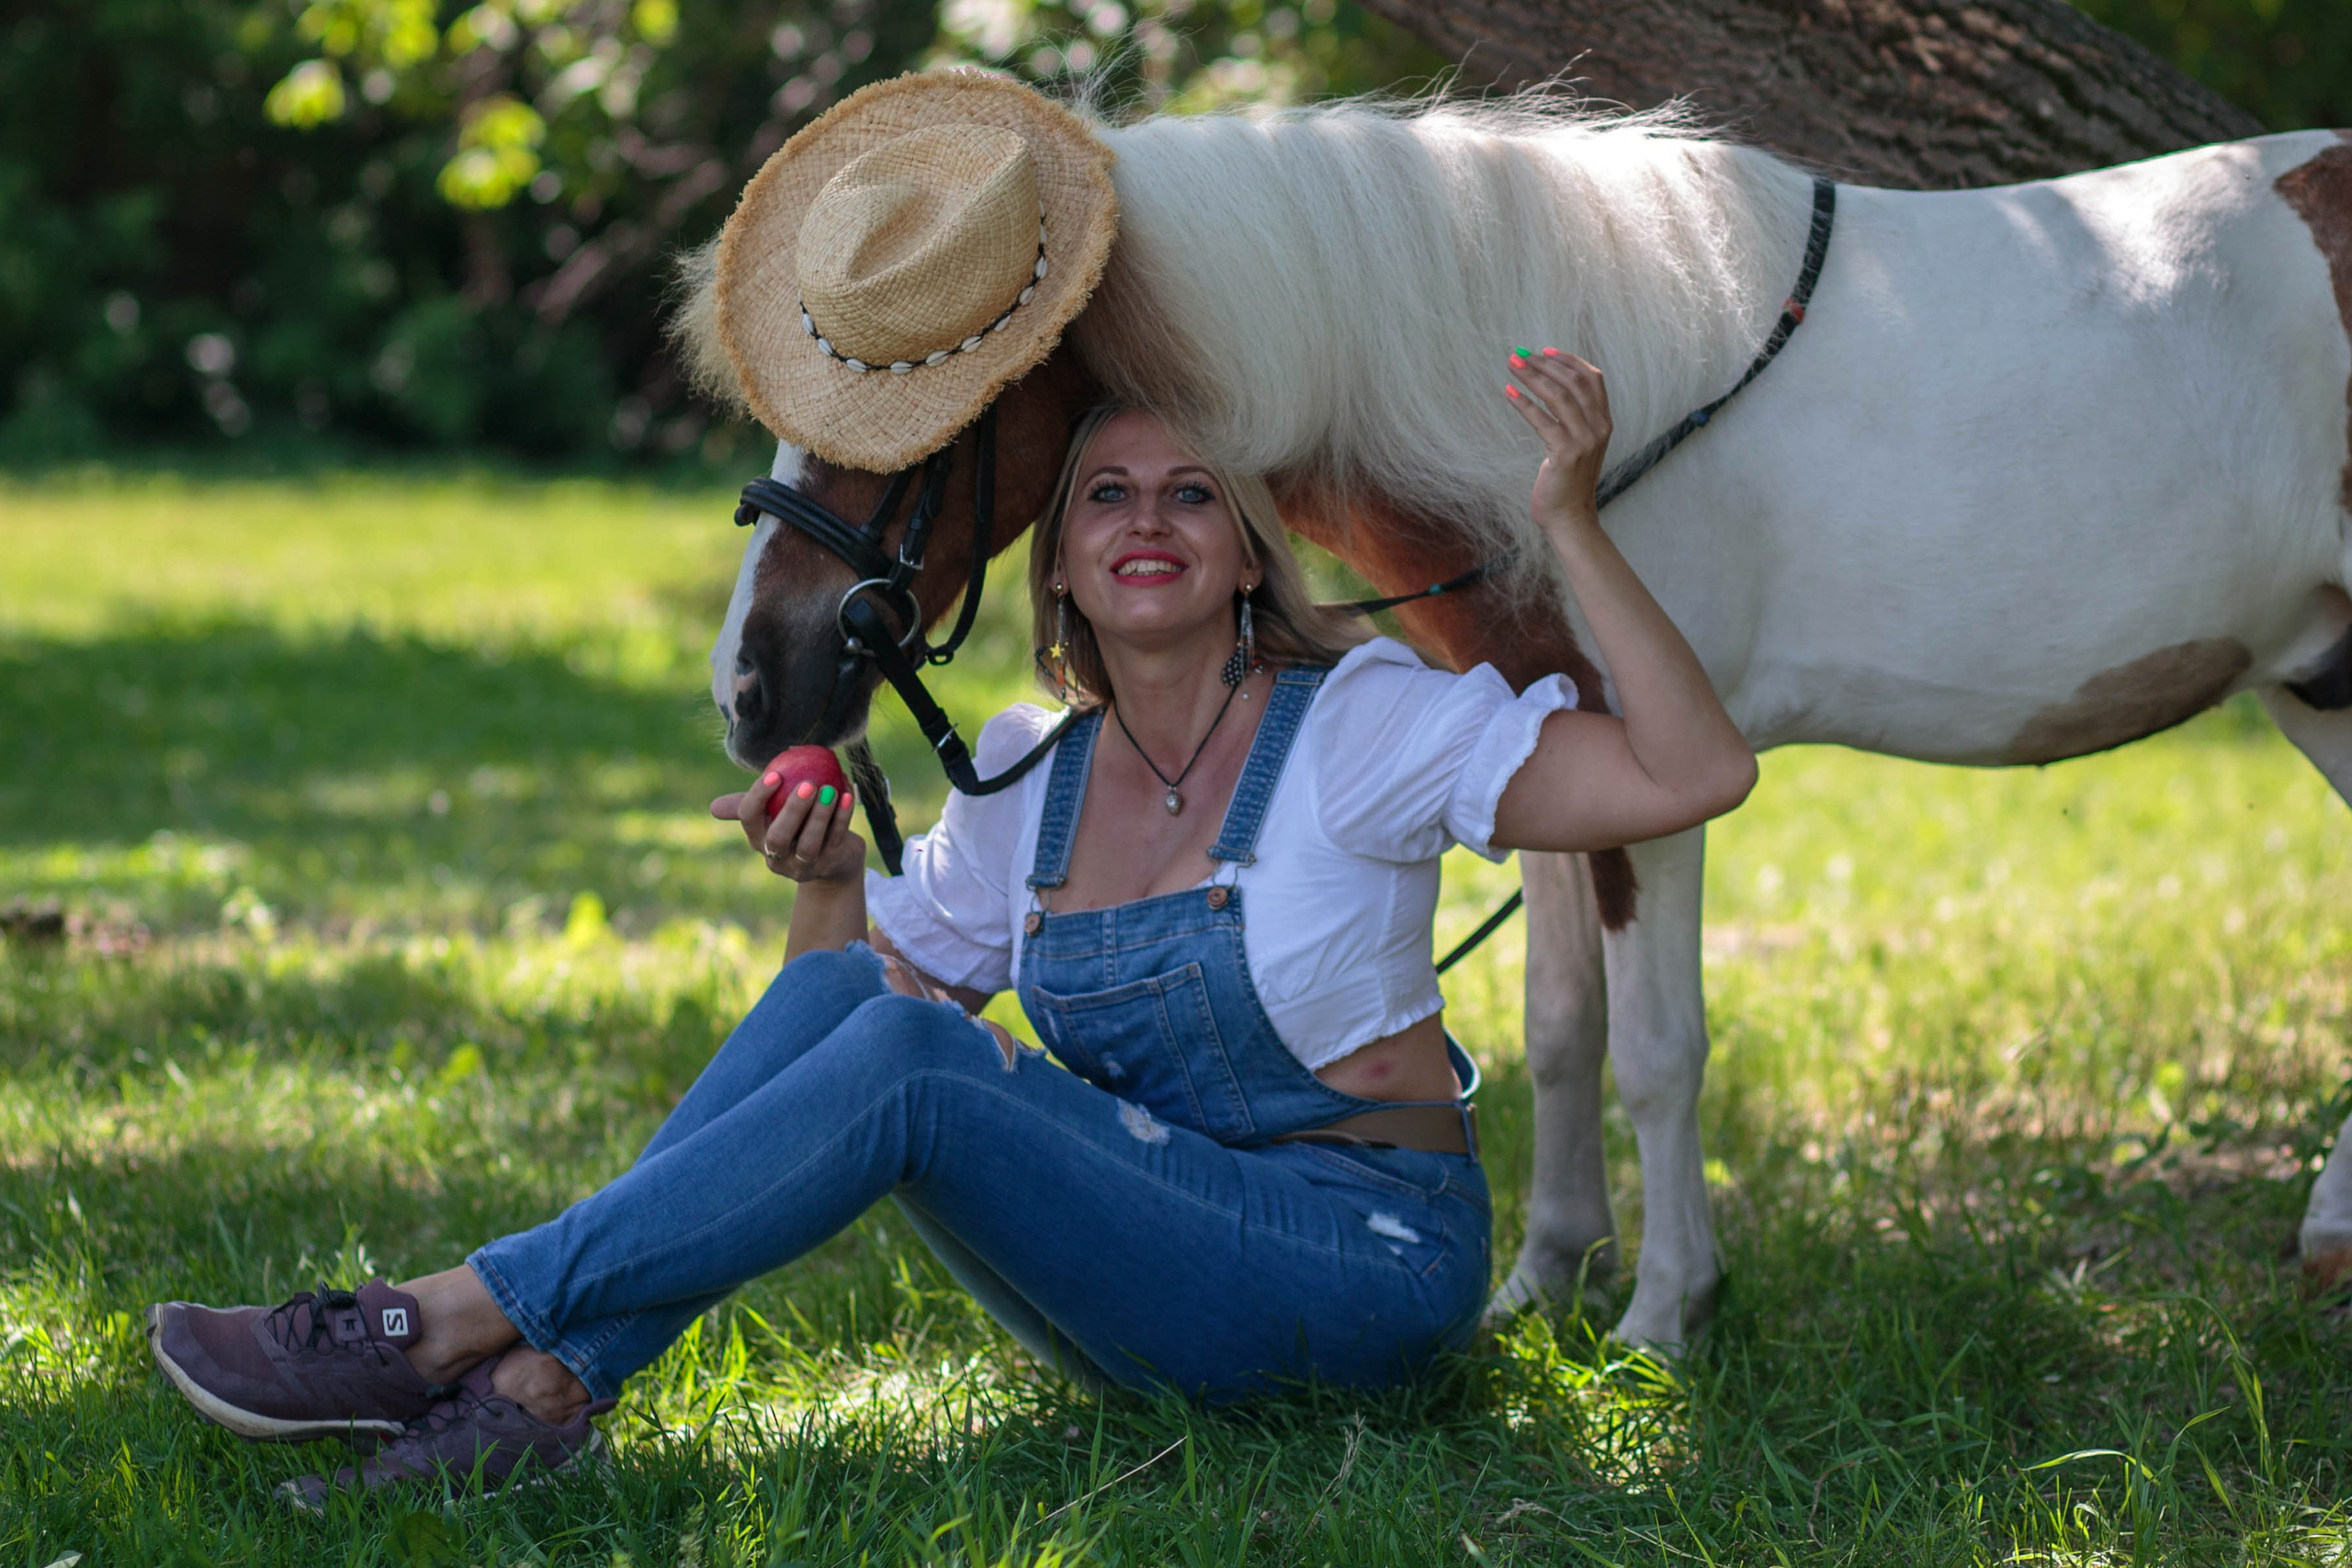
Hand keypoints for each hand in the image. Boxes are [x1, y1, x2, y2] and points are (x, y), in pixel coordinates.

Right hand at [710, 771, 862, 884]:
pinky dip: (842, 817)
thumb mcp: (775, 814)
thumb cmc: (798, 825)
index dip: (759, 797)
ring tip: (830, 789)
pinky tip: (848, 796)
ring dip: (820, 816)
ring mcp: (803, 865)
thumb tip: (715, 804)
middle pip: (779, 837)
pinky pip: (835, 838)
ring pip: (809, 844)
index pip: (748, 818)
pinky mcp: (829, 865)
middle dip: (792, 811)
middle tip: (808, 784)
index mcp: (757, 838)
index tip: (776, 774)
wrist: (834, 856)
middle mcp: (776, 857)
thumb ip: (757, 802)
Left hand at [1505, 348, 1611, 533]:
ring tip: (1511, 365)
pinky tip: (1509, 393)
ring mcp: (1585, 441)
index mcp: (1604, 422)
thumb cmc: (1567, 480)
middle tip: (1518, 355)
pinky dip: (1524, 403)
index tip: (1544, 350)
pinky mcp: (1565, 454)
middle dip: (1544, 364)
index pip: (1592, 378)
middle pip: (1573, 382)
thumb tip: (1550, 386)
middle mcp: (1599, 428)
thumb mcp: (1578, 443)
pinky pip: (1542, 420)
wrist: (1570, 517)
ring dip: (1532, 377)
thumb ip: (1574, 418)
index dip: (1568, 360)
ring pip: (1558, 396)